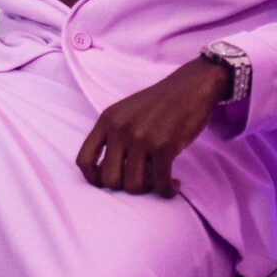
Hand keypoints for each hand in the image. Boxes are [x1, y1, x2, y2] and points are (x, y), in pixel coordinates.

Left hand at [76, 58, 228, 197]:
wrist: (192, 86)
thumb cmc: (160, 105)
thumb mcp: (126, 113)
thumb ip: (113, 138)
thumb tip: (105, 176)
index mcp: (107, 120)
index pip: (84, 160)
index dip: (94, 179)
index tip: (113, 182)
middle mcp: (120, 129)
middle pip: (109, 180)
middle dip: (126, 187)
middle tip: (143, 180)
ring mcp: (141, 137)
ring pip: (134, 186)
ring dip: (149, 189)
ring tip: (160, 180)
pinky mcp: (164, 146)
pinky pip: (160, 183)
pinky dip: (167, 190)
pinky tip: (174, 185)